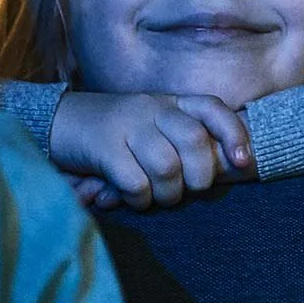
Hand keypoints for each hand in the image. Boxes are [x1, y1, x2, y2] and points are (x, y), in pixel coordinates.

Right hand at [50, 92, 254, 208]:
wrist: (59, 122)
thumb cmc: (119, 134)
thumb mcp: (155, 126)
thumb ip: (187, 142)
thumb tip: (230, 169)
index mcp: (172, 103)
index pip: (213, 108)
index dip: (234, 134)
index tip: (244, 163)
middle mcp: (154, 108)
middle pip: (196, 141)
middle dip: (200, 176)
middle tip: (189, 190)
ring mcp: (129, 125)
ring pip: (168, 166)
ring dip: (168, 194)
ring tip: (157, 198)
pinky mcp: (104, 146)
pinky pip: (136, 182)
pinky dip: (140, 200)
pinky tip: (132, 198)